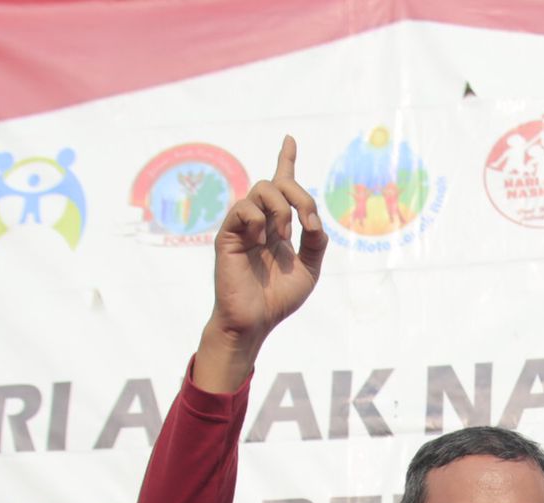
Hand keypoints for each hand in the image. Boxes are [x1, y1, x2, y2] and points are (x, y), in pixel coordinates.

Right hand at [194, 135, 328, 391]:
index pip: (281, 186)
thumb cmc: (278, 299)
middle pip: (278, 183)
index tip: (289, 139)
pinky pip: (243, 208)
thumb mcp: (309, 269)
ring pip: (261, 189)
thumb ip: (315, 242)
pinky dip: (259, 220)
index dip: (286, 160)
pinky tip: (261, 241)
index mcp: (278, 227)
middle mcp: (260, 221)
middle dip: (300, 195)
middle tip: (307, 221)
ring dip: (282, 208)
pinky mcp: (227, 234)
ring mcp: (242, 226)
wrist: (255, 321)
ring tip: (284, 235)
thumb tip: (314, 220)